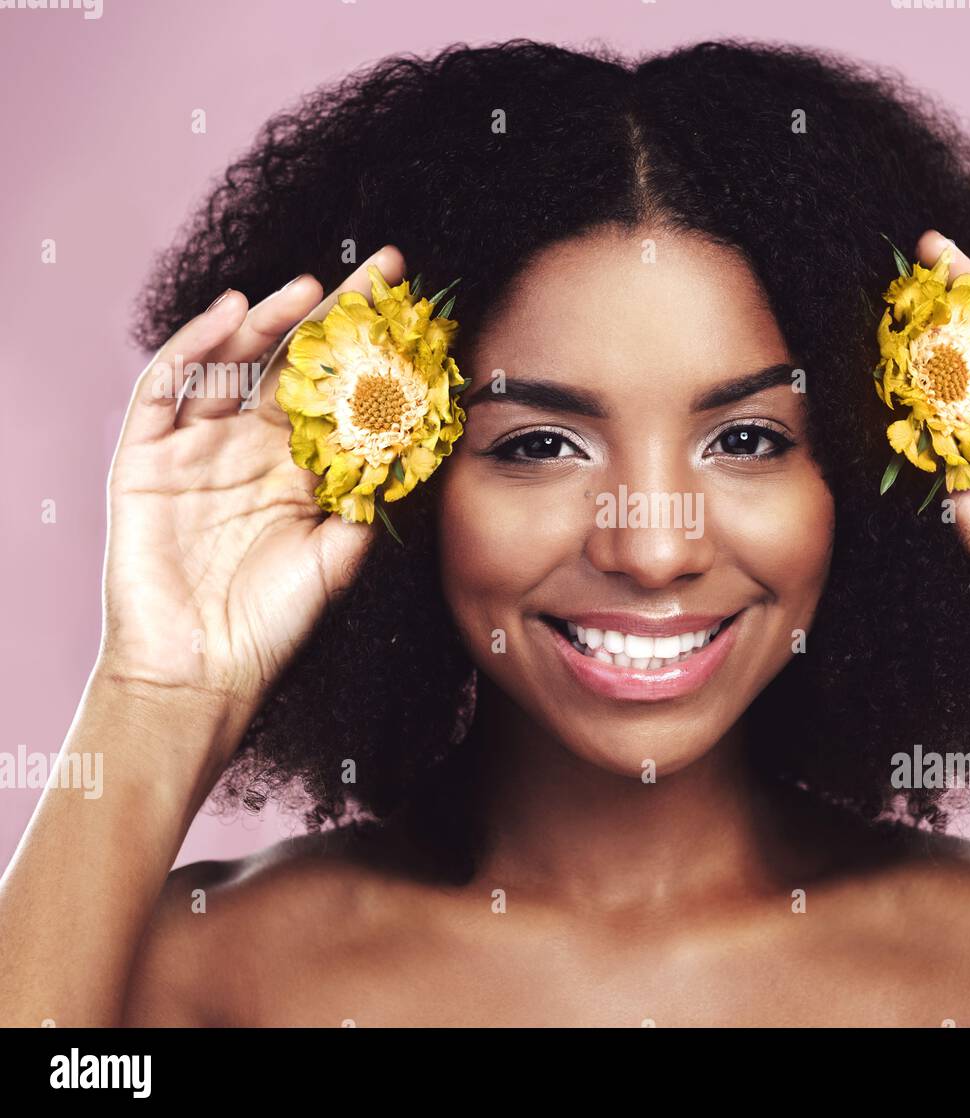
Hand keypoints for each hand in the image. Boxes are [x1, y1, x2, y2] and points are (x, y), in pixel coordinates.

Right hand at [100, 247, 406, 748]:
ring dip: (269, 321)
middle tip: (377, 271)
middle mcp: (249, 448)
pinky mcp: (146, 458)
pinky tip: (232, 315)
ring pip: (232, 363)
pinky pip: (167, 388)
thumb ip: (368, 504)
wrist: (200, 669)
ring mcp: (196, 448)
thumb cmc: (271, 622)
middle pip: (292, 364)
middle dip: (333, 316)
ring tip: (310, 289)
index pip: (336, 393)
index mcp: (297, 469)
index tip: (411, 310)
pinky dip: (195, 347)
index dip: (369, 352)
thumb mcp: (337, 559)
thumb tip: (414, 452)